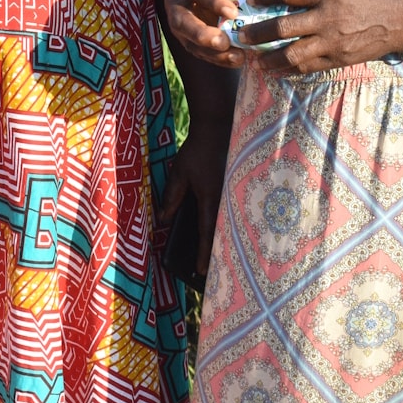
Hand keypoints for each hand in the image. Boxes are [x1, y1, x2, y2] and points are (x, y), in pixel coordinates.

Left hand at [158, 116, 231, 277]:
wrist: (219, 128)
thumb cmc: (197, 151)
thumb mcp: (179, 173)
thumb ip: (172, 197)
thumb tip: (164, 221)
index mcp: (210, 198)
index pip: (206, 232)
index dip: (203, 254)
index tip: (202, 271)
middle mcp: (226, 200)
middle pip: (223, 233)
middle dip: (219, 254)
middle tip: (216, 274)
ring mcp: (234, 195)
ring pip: (231, 225)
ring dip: (226, 241)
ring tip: (223, 260)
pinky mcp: (238, 189)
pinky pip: (235, 212)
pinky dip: (230, 225)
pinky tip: (227, 233)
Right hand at [164, 0, 244, 69]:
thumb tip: (253, 2)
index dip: (212, 1)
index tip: (233, 13)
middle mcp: (175, 1)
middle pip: (182, 21)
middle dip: (202, 34)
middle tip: (223, 42)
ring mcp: (179, 23)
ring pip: (189, 42)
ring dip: (212, 52)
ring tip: (236, 57)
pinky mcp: (187, 40)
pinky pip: (200, 53)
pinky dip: (218, 59)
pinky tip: (236, 60)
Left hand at [232, 0, 402, 76]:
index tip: (249, 0)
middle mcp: (328, 18)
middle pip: (284, 27)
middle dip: (258, 32)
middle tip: (240, 34)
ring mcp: (334, 42)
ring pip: (293, 54)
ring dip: (269, 57)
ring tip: (253, 59)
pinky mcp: (340, 59)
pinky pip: (310, 67)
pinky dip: (290, 70)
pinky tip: (276, 70)